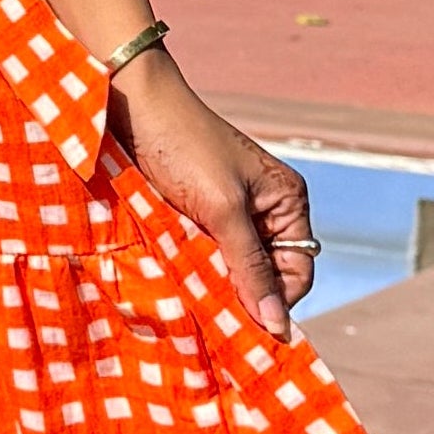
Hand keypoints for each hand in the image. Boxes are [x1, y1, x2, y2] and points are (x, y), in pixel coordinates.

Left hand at [111, 49, 315, 336]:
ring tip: (194, 296)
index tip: (244, 327)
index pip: (297, 271)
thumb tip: (278, 324)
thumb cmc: (185, 148)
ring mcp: (232, 212)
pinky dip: (197, 268)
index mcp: (287, 201)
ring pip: (234, 267)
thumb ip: (250, 267)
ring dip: (216, 283)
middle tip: (214, 315)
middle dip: (244, 294)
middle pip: (266, 273)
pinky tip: (180, 279)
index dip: (276, 301)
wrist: (135, 107)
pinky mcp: (199, 214)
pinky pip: (208, 254)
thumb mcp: (223, 211)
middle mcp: (267, 209)